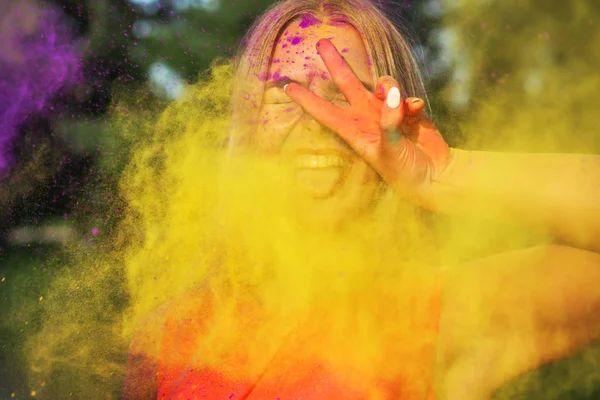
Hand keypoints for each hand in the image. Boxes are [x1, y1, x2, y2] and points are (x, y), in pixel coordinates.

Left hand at [284, 38, 450, 204]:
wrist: (435, 175)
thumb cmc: (405, 172)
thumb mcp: (390, 151)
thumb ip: (389, 122)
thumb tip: (392, 95)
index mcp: (354, 132)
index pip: (325, 112)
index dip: (307, 100)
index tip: (288, 88)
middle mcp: (367, 118)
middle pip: (347, 84)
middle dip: (336, 63)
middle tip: (322, 43)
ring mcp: (387, 112)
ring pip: (381, 84)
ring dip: (388, 85)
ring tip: (398, 100)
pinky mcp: (408, 111)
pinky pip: (406, 95)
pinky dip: (411, 100)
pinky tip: (417, 109)